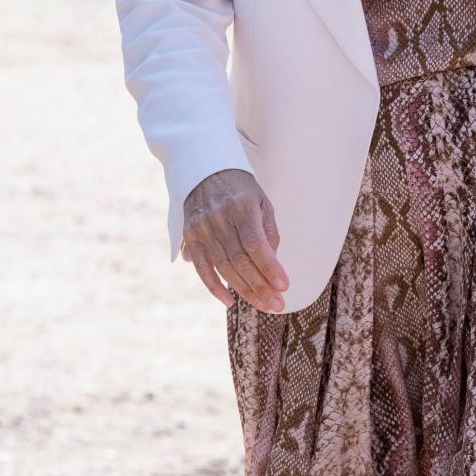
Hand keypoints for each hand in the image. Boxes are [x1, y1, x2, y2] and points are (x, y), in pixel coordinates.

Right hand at [180, 169, 289, 309]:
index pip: (256, 244)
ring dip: (244, 290)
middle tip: (277, 304)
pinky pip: (202, 268)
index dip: (270, 267)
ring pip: (224, 268)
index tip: (284, 286)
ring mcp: (202, 229)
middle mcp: (220, 219)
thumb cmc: (240, 188)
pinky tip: (230, 301)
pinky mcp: (190, 237)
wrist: (204, 170)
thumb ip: (269, 231)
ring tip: (262, 305)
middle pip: (241, 260)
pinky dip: (214, 287)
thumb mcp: (262, 201)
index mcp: (242, 208)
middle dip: (261, 286)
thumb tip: (273, 262)